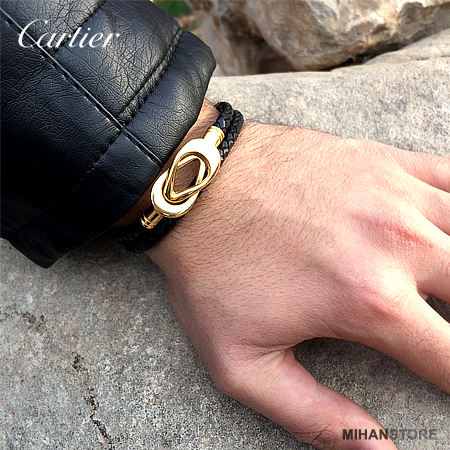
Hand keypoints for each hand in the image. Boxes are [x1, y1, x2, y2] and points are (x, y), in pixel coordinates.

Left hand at [146, 118, 449, 448]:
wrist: (196, 188)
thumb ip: (312, 414)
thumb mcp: (240, 362)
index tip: (444, 379)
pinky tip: (447, 227)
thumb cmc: (210, 267)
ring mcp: (395, 194)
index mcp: (370, 301)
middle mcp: (398, 243)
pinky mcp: (381, 161)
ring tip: (444, 287)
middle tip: (441, 333)